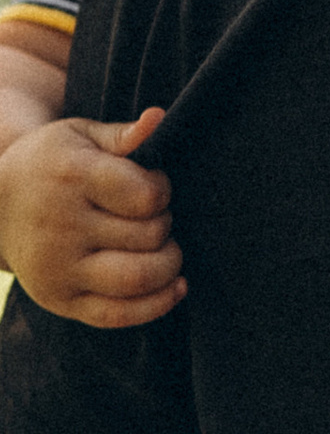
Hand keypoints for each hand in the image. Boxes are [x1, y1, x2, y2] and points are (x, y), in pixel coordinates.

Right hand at [0, 110, 184, 326]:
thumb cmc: (51, 164)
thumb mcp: (79, 135)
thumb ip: (122, 134)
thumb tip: (158, 118)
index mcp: (70, 178)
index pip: (145, 195)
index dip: (162, 191)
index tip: (153, 186)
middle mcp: (61, 226)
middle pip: (148, 236)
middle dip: (166, 226)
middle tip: (154, 217)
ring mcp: (58, 268)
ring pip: (138, 278)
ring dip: (169, 265)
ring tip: (165, 249)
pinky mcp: (60, 300)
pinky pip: (118, 315)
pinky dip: (157, 304)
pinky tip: (175, 286)